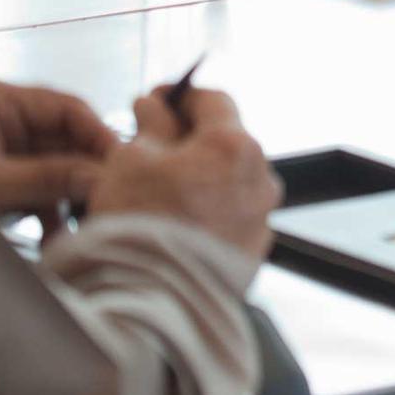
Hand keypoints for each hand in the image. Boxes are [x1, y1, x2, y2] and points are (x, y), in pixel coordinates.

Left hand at [0, 77, 116, 216]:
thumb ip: (50, 178)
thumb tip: (107, 179)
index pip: (64, 107)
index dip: (98, 134)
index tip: (124, 163)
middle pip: (62, 137)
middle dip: (85, 170)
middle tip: (113, 195)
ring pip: (52, 166)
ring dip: (69, 195)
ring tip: (88, 220)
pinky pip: (34, 187)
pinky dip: (47, 209)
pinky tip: (60, 234)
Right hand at [87, 87, 280, 260]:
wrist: (152, 298)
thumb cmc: (140, 225)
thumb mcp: (131, 160)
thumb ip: (151, 126)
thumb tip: (155, 106)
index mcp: (235, 146)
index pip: (215, 100)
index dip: (182, 96)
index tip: (157, 100)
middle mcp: (261, 178)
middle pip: (225, 143)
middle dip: (189, 140)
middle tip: (150, 146)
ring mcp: (262, 216)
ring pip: (229, 181)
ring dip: (199, 177)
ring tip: (158, 190)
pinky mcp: (254, 249)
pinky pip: (231, 216)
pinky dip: (207, 210)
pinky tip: (175, 221)